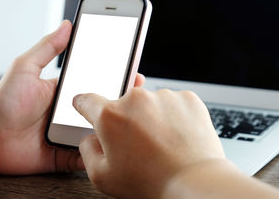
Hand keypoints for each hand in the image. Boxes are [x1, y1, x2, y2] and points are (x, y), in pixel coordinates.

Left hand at [0, 20, 144, 173]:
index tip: (133, 70)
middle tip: (138, 94)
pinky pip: (89, 157)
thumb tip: (67, 24)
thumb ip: (47, 47)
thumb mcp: (26, 68)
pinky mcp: (66, 155)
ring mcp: (71, 134)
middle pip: (103, 107)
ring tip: (131, 120)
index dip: (116, 77)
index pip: (97, 82)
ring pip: (101, 132)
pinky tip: (113, 147)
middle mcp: (72, 112)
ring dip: (115, 128)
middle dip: (123, 101)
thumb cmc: (4, 102)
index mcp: (67, 91)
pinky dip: (100, 154)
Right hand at [73, 88, 224, 197]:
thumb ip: (87, 150)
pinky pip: (173, 104)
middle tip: (138, 145)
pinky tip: (176, 136)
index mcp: (110, 116)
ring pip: (150, 103)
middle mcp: (135, 99)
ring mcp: (163, 96)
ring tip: (161, 143)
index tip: (85, 105)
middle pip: (123, 105)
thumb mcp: (102, 176)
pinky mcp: (186, 98)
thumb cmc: (151, 181)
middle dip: (126, 121)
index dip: (84, 105)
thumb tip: (90, 138)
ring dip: (151, 118)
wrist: (194, 182)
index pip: (87, 101)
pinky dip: (173, 116)